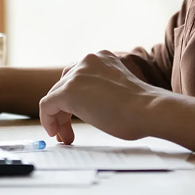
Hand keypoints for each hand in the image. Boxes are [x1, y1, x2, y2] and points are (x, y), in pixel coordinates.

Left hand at [38, 50, 164, 143]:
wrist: (148, 110)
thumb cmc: (142, 108)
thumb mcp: (119, 89)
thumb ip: (102, 89)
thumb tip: (91, 105)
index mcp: (102, 58)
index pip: (78, 77)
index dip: (74, 100)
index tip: (75, 117)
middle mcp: (87, 61)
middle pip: (64, 85)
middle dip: (64, 109)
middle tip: (67, 130)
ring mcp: (77, 74)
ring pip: (55, 96)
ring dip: (58, 118)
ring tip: (64, 136)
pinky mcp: (68, 91)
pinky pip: (47, 105)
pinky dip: (48, 120)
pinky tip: (55, 132)